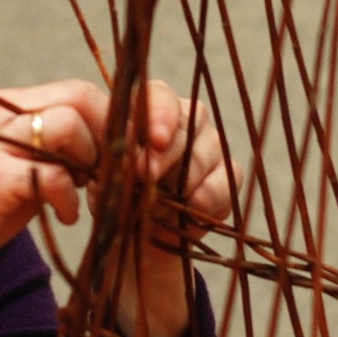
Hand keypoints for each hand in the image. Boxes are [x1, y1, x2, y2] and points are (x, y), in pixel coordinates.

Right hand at [0, 80, 107, 316]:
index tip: (130, 156)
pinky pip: (52, 172)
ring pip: (67, 124)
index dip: (115, 120)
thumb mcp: (17, 169)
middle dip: (113, 135)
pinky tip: (64, 217)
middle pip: (80, 96)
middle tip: (117, 174)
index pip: (78, 90)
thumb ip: (53, 149)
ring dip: (91, 162)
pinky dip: (69, 197)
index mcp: (5, 107)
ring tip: (85, 193)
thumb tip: (111, 145)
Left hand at [110, 81, 231, 336]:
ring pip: (210, 146)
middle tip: (147, 175)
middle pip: (186, 122)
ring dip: (186, 174)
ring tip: (164, 199)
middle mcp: (183, 122)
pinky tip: (195, 204)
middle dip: (167, 151)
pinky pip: (230, 176)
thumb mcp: (106, 178)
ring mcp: (209, 147)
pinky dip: (212, 192)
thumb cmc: (115, 198)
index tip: (152, 138)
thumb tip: (127, 157)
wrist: (134, 241)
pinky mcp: (227, 177)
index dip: (159, 113)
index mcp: (148, 112)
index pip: (159, 95)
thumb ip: (115, 161)